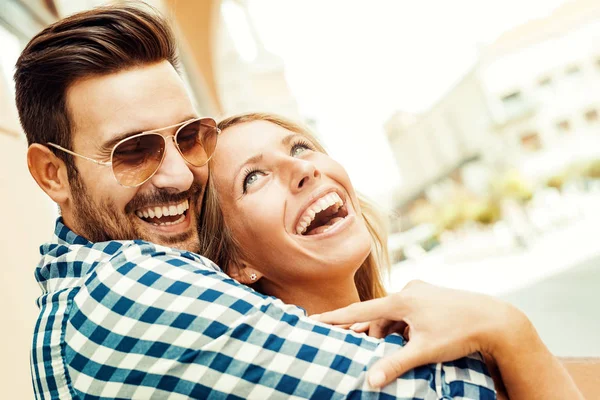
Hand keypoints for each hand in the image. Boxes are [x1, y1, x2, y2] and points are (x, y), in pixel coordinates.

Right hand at [313, 280, 524, 388]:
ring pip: (393, 313)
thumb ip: (395, 364)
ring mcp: (421, 291)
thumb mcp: (424, 350)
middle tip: (356, 346)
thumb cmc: (459, 333)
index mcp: (402, 300)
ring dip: (387, 331)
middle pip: (377, 314)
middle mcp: (409, 290)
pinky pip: (407, 311)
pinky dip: (402, 326)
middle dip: (366, 331)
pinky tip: (409, 339)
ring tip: (390, 349)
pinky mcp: (431, 296)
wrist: (496, 320)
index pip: (360, 310)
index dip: (336, 317)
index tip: (315, 319)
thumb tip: (370, 381)